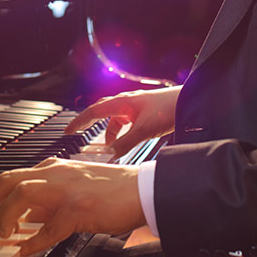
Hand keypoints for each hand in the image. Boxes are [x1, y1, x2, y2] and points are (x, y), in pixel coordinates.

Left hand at [0, 157, 145, 255]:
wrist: (143, 189)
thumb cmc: (113, 190)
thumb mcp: (74, 186)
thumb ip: (50, 197)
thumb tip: (27, 216)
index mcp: (53, 168)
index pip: (12, 176)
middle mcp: (55, 173)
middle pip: (7, 180)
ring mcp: (66, 190)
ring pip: (21, 194)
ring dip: (6, 216)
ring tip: (4, 233)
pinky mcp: (79, 208)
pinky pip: (50, 228)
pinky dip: (34, 241)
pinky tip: (27, 250)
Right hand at [65, 86, 180, 158]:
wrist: (188, 102)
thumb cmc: (168, 108)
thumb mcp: (144, 130)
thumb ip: (126, 143)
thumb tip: (111, 153)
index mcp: (122, 103)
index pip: (93, 112)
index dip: (79, 122)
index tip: (68, 131)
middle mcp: (126, 102)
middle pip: (101, 112)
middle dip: (89, 124)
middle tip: (78, 133)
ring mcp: (135, 106)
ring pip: (115, 118)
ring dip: (110, 131)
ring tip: (110, 146)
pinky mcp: (144, 111)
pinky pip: (126, 121)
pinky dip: (122, 131)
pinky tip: (126, 140)